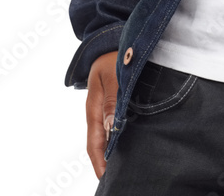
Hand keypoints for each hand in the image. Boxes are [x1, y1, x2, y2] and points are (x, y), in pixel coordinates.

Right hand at [85, 50, 118, 178]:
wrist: (107, 44)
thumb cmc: (110, 58)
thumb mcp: (112, 76)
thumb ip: (113, 99)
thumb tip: (111, 126)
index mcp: (94, 108)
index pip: (94, 141)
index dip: (99, 161)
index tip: (105, 178)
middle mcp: (98, 113)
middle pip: (100, 144)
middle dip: (106, 163)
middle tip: (118, 178)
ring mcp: (104, 110)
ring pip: (107, 137)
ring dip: (113, 152)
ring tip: (125, 168)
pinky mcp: (112, 106)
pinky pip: (114, 127)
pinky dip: (119, 138)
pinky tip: (130, 145)